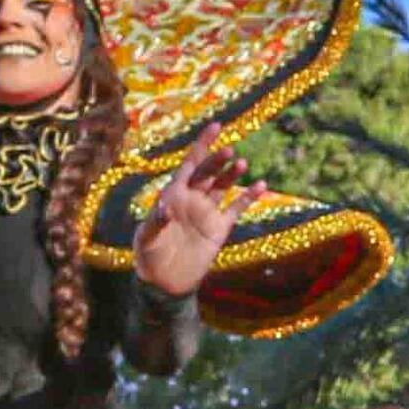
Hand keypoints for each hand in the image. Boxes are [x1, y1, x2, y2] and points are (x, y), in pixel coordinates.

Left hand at [130, 129, 248, 299]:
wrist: (164, 282)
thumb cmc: (149, 256)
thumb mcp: (147, 238)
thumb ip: (156, 221)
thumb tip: (165, 206)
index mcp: (173, 193)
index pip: (190, 163)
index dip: (202, 144)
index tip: (215, 126)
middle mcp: (192, 198)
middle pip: (208, 172)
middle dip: (218, 161)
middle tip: (229, 152)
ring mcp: (207, 212)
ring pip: (223, 186)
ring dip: (232, 174)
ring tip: (242, 163)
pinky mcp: (219, 229)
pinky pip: (237, 209)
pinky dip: (248, 197)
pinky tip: (261, 185)